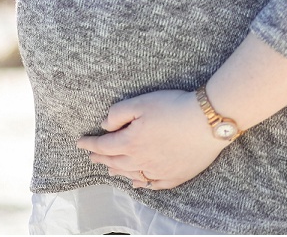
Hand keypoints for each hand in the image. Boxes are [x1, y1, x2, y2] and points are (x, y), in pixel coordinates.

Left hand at [77, 90, 225, 189]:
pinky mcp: (174, 176)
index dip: (90, 144)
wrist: (207, 122)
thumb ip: (119, 113)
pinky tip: (137, 182)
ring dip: (117, 171)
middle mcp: (141, 161)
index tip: (79, 142)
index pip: (104, 146)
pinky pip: (152, 184)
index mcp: (131, 142)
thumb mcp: (142, 102)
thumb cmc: (174, 107)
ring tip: (109, 168)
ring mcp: (157, 171)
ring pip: (131, 175)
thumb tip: (104, 125)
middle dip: (100, 158)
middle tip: (91, 156)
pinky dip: (141, 184)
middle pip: (115, 162)